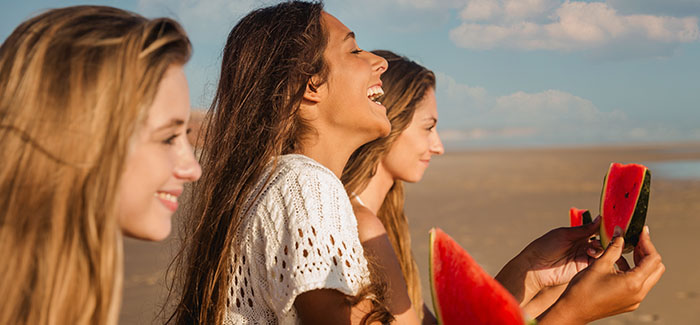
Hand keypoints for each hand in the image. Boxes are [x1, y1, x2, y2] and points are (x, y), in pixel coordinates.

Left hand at [522, 216, 602, 288]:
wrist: (535, 267)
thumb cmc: (545, 247)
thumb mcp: (565, 234)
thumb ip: (584, 229)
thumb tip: (600, 218)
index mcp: (577, 235)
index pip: (595, 230)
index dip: (603, 229)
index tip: (610, 227)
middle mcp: (581, 246)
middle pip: (601, 242)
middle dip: (604, 240)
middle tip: (598, 240)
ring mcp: (582, 257)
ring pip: (601, 252)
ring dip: (599, 249)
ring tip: (590, 249)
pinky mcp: (583, 268)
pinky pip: (596, 263)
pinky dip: (599, 259)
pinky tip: (591, 255)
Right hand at [538, 226, 664, 323]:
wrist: (573, 310)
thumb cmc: (583, 290)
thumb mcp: (599, 264)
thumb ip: (614, 247)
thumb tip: (620, 233)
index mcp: (633, 283)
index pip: (652, 259)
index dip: (647, 242)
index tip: (641, 232)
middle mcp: (638, 294)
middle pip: (655, 268)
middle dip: (647, 251)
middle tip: (635, 239)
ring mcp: (634, 300)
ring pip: (648, 276)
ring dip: (640, 261)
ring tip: (626, 249)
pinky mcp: (628, 302)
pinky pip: (639, 284)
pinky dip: (634, 271)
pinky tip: (619, 263)